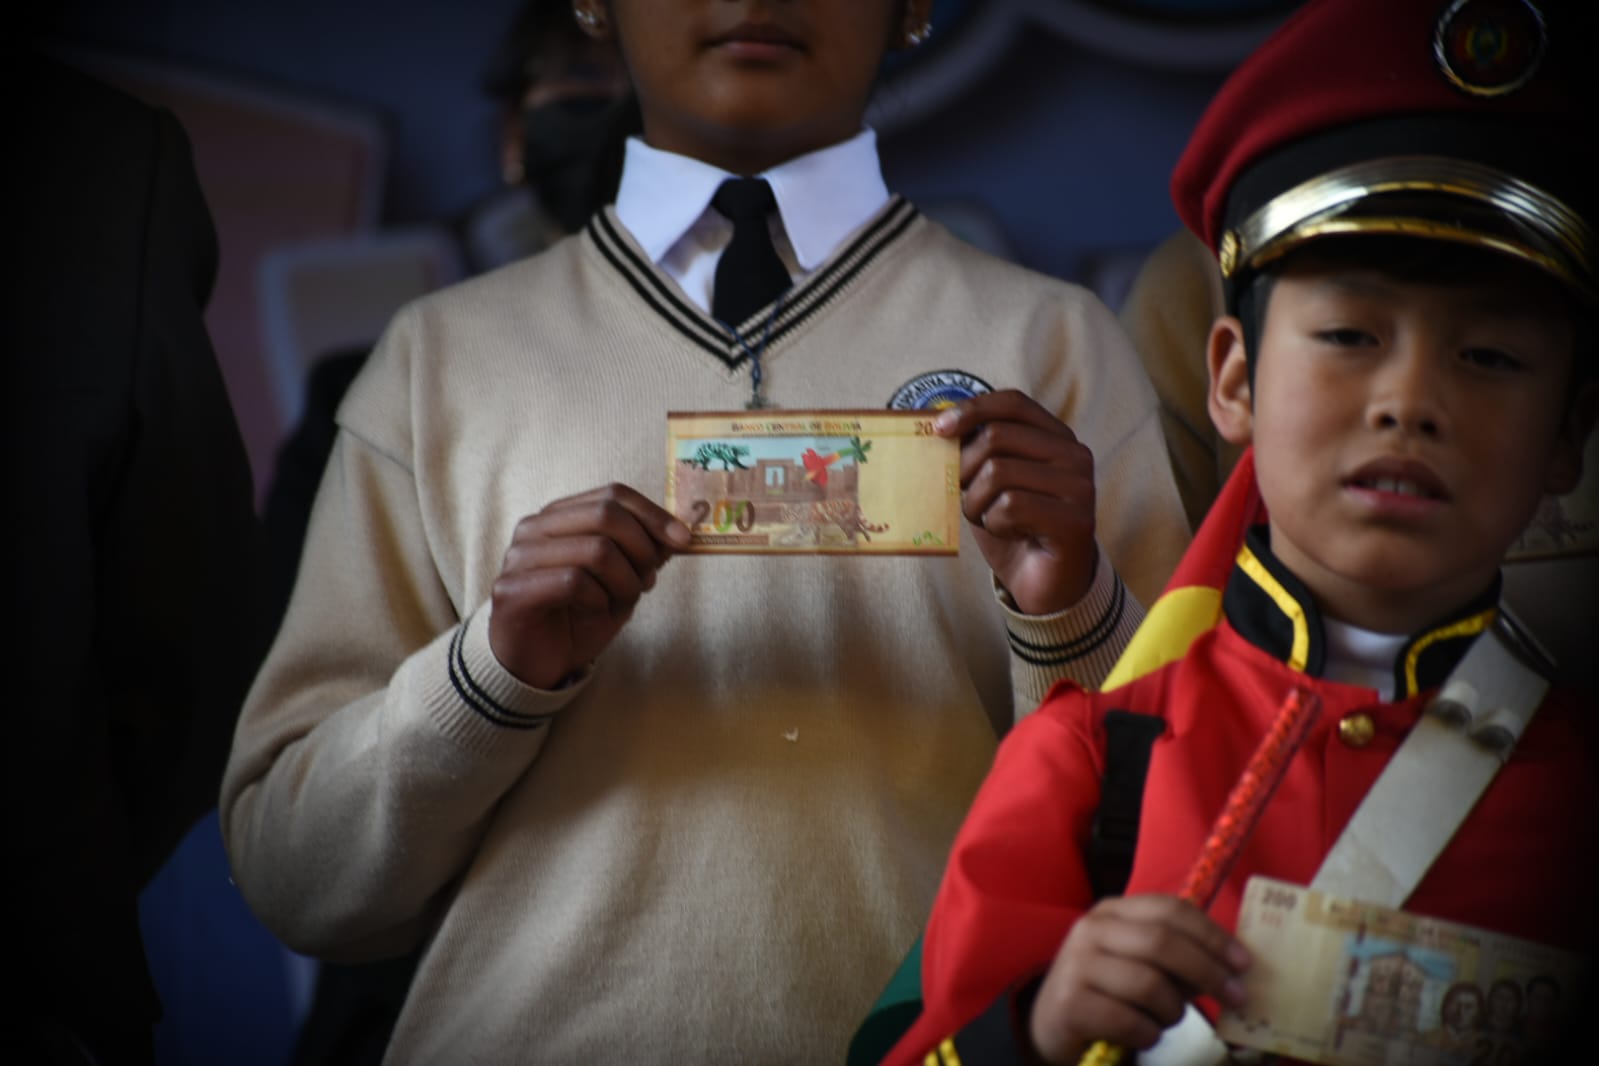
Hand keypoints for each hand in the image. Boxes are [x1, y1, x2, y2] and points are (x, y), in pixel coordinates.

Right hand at [489, 484, 690, 688]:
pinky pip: (573, 582)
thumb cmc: (577, 619)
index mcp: (560, 516)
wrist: (534, 666)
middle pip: (606, 514)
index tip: (684, 540)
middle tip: (648, 582)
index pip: (613, 494)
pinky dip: (598, 601)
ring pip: (595, 550)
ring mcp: (518, 557)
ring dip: (624, 582)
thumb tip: (677, 534)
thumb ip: (642, 554)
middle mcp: (534, 528)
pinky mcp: (511, 589)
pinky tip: (594, 613)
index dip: (654, 514)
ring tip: (621, 603)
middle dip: (642, 550)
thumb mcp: (620, 583)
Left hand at [933, 390, 1096, 613]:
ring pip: (998, 472)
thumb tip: (938, 423)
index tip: (938, 429)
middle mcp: (1075, 455)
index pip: (1012, 403)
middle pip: (997, 436)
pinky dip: (995, 524)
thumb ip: (976, 451)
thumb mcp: (991, 482)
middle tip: (967, 498)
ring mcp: (1079, 486)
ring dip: (977, 503)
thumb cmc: (1014, 528)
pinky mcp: (1075, 520)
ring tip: (990, 519)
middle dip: (965, 468)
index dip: (972, 409)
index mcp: (1056, 437)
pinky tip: (1012, 534)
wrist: (1044, 584)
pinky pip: (1009, 506)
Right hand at [1028, 894, 1249, 1063]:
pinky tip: (1145, 1035)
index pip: (1170, 910)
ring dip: (1173, 1010)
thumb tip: (1233, 966)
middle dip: (1208, 971)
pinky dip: (1150, 1034)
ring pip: (1150, 985)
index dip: (1212, 935)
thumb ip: (1178, 957)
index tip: (1244, 963)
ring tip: (1168, 1019)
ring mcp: (1077, 965)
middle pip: (1162, 942)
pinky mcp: (1071, 1004)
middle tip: (1236, 997)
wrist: (1051, 1024)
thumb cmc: (1109, 991)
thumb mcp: (1140, 962)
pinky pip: (1130, 1021)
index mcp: (1113, 911)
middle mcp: (1091, 930)